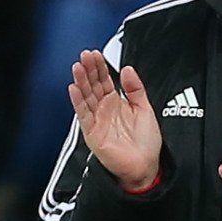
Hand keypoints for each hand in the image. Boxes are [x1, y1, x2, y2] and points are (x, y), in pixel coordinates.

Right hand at [68, 50, 161, 190]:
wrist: (146, 166)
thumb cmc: (146, 143)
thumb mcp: (145, 108)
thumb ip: (135, 88)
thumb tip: (127, 69)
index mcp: (116, 103)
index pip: (104, 80)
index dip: (100, 67)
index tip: (96, 54)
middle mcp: (105, 110)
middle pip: (93, 85)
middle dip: (89, 69)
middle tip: (85, 55)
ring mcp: (97, 120)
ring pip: (86, 96)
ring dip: (81, 81)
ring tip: (78, 66)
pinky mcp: (92, 132)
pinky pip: (83, 114)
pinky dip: (78, 101)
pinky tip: (74, 88)